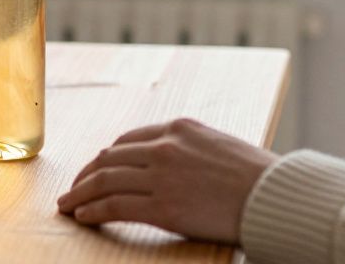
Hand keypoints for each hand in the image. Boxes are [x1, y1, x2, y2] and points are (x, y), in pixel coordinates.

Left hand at [56, 118, 278, 242]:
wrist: (276, 196)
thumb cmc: (257, 177)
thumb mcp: (219, 147)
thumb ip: (189, 150)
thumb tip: (170, 165)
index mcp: (178, 128)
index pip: (127, 141)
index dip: (105, 159)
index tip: (95, 170)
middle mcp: (164, 147)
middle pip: (109, 158)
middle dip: (86, 175)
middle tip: (73, 189)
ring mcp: (161, 176)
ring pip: (104, 180)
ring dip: (80, 193)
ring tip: (68, 205)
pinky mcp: (162, 206)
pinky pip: (115, 206)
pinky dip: (93, 210)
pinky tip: (84, 217)